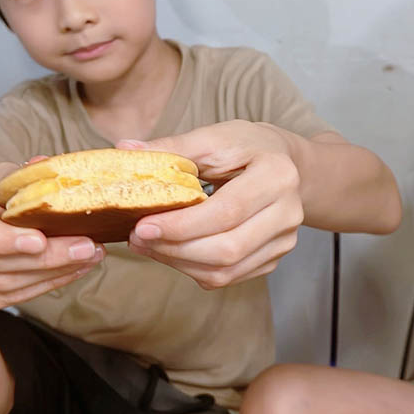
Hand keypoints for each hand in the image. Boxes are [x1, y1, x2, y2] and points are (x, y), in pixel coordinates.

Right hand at [0, 163, 104, 318]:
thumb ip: (11, 178)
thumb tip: (48, 167)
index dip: (1, 237)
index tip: (40, 239)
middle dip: (47, 256)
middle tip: (88, 246)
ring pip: (1, 285)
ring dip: (52, 274)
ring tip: (87, 257)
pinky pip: (4, 301)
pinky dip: (40, 287)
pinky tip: (67, 273)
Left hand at [117, 120, 302, 288]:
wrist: (284, 162)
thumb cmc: (247, 146)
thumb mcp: (213, 137)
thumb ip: (172, 148)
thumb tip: (124, 151)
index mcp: (277, 175)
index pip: (227, 211)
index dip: (182, 225)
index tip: (142, 226)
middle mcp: (289, 212)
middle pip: (228, 248)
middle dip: (175, 249)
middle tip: (138, 237)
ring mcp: (285, 240)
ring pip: (227, 270)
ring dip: (180, 263)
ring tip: (149, 245)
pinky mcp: (275, 257)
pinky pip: (230, 276)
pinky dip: (195, 269)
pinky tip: (173, 251)